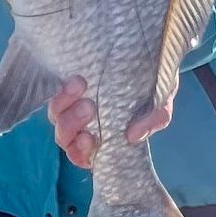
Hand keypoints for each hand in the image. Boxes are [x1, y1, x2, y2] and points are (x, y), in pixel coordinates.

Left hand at [45, 78, 172, 168]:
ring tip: (80, 84)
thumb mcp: (160, 105)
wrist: (151, 60)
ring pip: (56, 116)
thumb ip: (153, 120)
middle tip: (89, 107)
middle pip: (64, 137)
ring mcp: (74, 107)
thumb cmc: (153, 90)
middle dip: (72, 123)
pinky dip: (62, 91)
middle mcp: (84, 127)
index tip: (88, 138)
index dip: (80, 152)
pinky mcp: (69, 88)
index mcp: (104, 140)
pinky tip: (75, 80)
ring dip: (64, 103)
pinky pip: (55, 95)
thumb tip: (132, 136)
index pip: (83, 156)